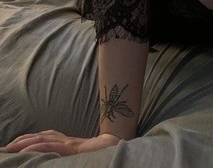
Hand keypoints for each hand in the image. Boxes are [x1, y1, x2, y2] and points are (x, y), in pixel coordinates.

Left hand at [0, 131, 120, 155]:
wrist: (118, 146)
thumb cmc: (102, 152)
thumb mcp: (83, 153)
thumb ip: (71, 152)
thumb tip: (56, 157)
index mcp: (68, 142)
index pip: (44, 137)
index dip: (28, 139)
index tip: (13, 144)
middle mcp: (66, 140)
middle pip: (39, 137)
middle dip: (20, 141)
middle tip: (4, 148)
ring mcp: (69, 144)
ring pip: (42, 141)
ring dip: (23, 143)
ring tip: (9, 148)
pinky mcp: (73, 149)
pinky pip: (52, 147)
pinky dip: (38, 147)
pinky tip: (27, 149)